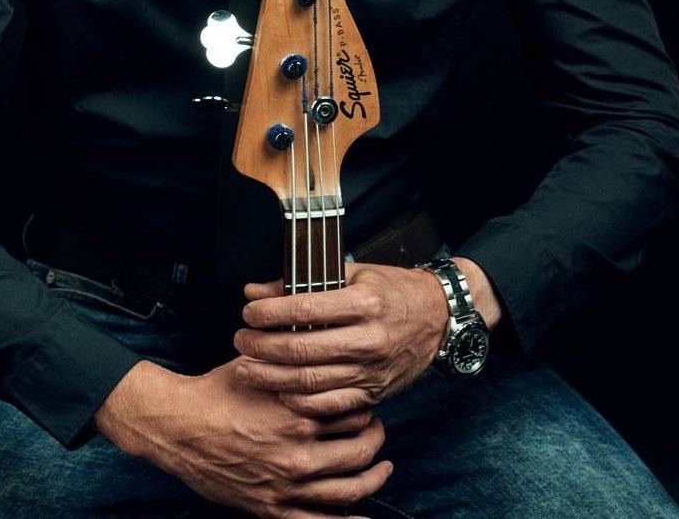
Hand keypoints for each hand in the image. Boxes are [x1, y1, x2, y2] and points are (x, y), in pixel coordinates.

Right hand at [95, 355, 391, 517]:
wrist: (178, 427)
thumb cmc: (217, 391)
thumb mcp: (257, 362)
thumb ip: (291, 353)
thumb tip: (318, 330)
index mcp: (297, 412)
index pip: (355, 410)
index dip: (366, 404)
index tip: (367, 400)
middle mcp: (297, 452)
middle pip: (358, 449)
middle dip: (375, 438)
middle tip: (377, 430)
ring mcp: (286, 484)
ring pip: (348, 488)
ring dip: (372, 478)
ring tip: (382, 467)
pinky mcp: (272, 509)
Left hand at [234, 258, 493, 416]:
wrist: (438, 317)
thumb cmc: (392, 289)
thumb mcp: (354, 273)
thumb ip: (304, 282)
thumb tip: (255, 290)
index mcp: (364, 302)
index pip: (306, 309)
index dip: (271, 312)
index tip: (248, 312)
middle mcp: (369, 339)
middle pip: (304, 350)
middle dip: (263, 347)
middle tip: (239, 342)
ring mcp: (372, 370)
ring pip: (313, 382)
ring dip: (273, 377)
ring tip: (247, 368)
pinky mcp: (374, 393)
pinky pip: (331, 405)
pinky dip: (301, 402)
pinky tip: (279, 391)